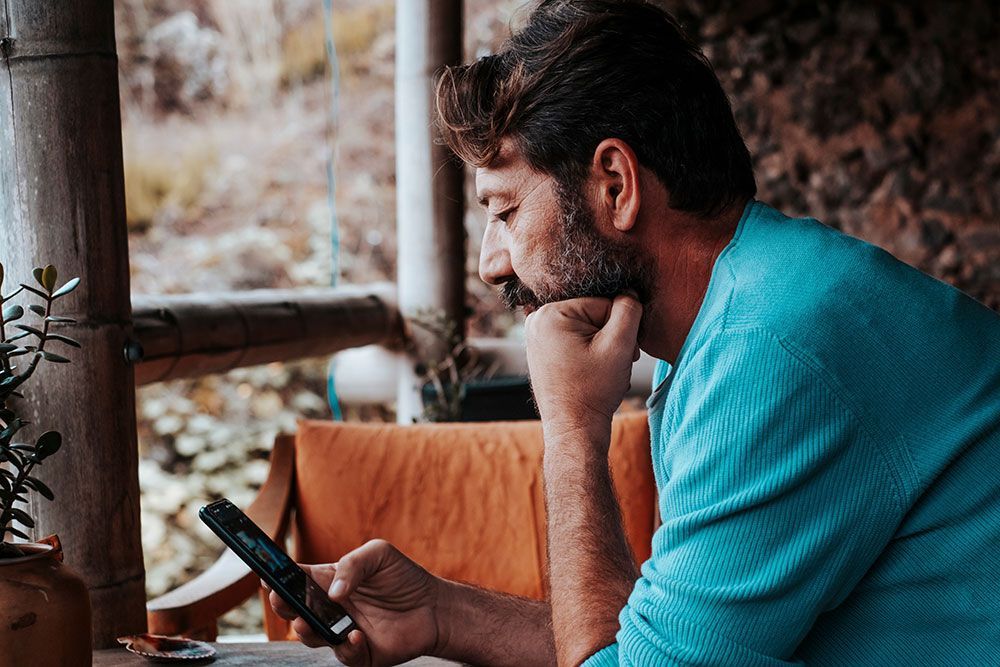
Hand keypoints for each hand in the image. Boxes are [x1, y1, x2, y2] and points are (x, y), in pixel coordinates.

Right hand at [267, 539, 440, 666]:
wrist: (435, 606)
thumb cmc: (404, 577)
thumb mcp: (379, 554)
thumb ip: (353, 564)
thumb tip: (334, 590)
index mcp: (330, 582)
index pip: (296, 580)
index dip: (279, 578)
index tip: (268, 576)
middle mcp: (331, 609)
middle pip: (295, 610)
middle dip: (283, 605)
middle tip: (281, 599)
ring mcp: (343, 632)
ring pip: (312, 637)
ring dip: (305, 631)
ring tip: (306, 622)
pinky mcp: (360, 654)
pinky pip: (345, 656)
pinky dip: (346, 648)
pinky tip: (355, 636)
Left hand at [525, 294, 641, 435]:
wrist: (575, 429)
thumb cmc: (593, 391)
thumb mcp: (619, 346)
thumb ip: (629, 311)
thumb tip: (629, 292)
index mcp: (550, 314)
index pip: (603, 304)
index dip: (620, 328)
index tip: (624, 353)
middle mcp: (537, 321)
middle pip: (593, 315)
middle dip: (610, 337)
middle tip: (614, 364)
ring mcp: (537, 336)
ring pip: (586, 329)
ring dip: (602, 347)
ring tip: (602, 371)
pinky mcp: (542, 351)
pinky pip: (575, 341)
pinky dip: (589, 355)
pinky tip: (591, 373)